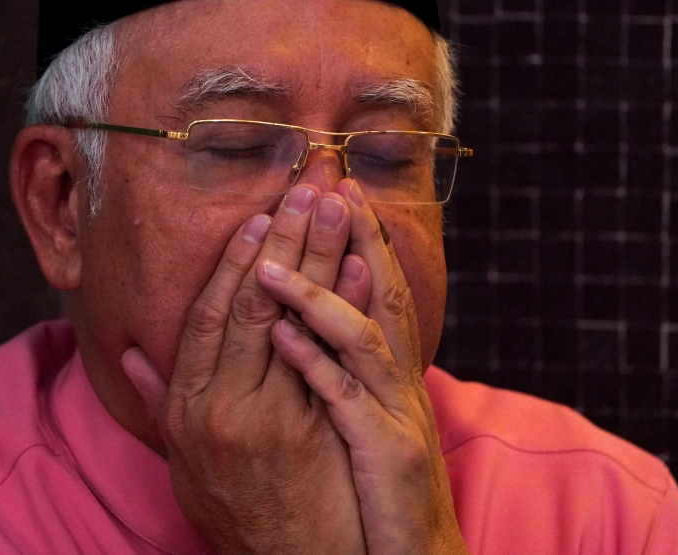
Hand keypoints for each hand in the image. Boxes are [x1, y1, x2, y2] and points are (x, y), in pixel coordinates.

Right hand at [121, 185, 369, 554]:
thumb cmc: (235, 507)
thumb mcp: (183, 459)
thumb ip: (162, 401)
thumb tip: (130, 353)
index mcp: (188, 406)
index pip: (208, 316)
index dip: (233, 261)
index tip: (260, 214)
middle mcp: (218, 407)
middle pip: (251, 305)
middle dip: (282, 241)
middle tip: (310, 186)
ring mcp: (263, 419)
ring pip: (288, 322)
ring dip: (316, 259)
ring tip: (337, 207)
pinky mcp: (307, 432)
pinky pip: (327, 357)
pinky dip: (346, 308)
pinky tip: (364, 268)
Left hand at [257, 180, 468, 554]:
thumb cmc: (384, 494)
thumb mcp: (365, 427)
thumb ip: (339, 376)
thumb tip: (299, 334)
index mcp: (395, 376)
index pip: (382, 293)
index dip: (363, 240)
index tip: (338, 193)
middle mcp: (403, 385)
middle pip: (384, 295)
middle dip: (356, 237)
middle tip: (331, 183)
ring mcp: (398, 415)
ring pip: (363, 336)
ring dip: (320, 289)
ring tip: (274, 254)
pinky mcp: (387, 451)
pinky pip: (345, 398)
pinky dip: (314, 361)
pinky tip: (280, 333)